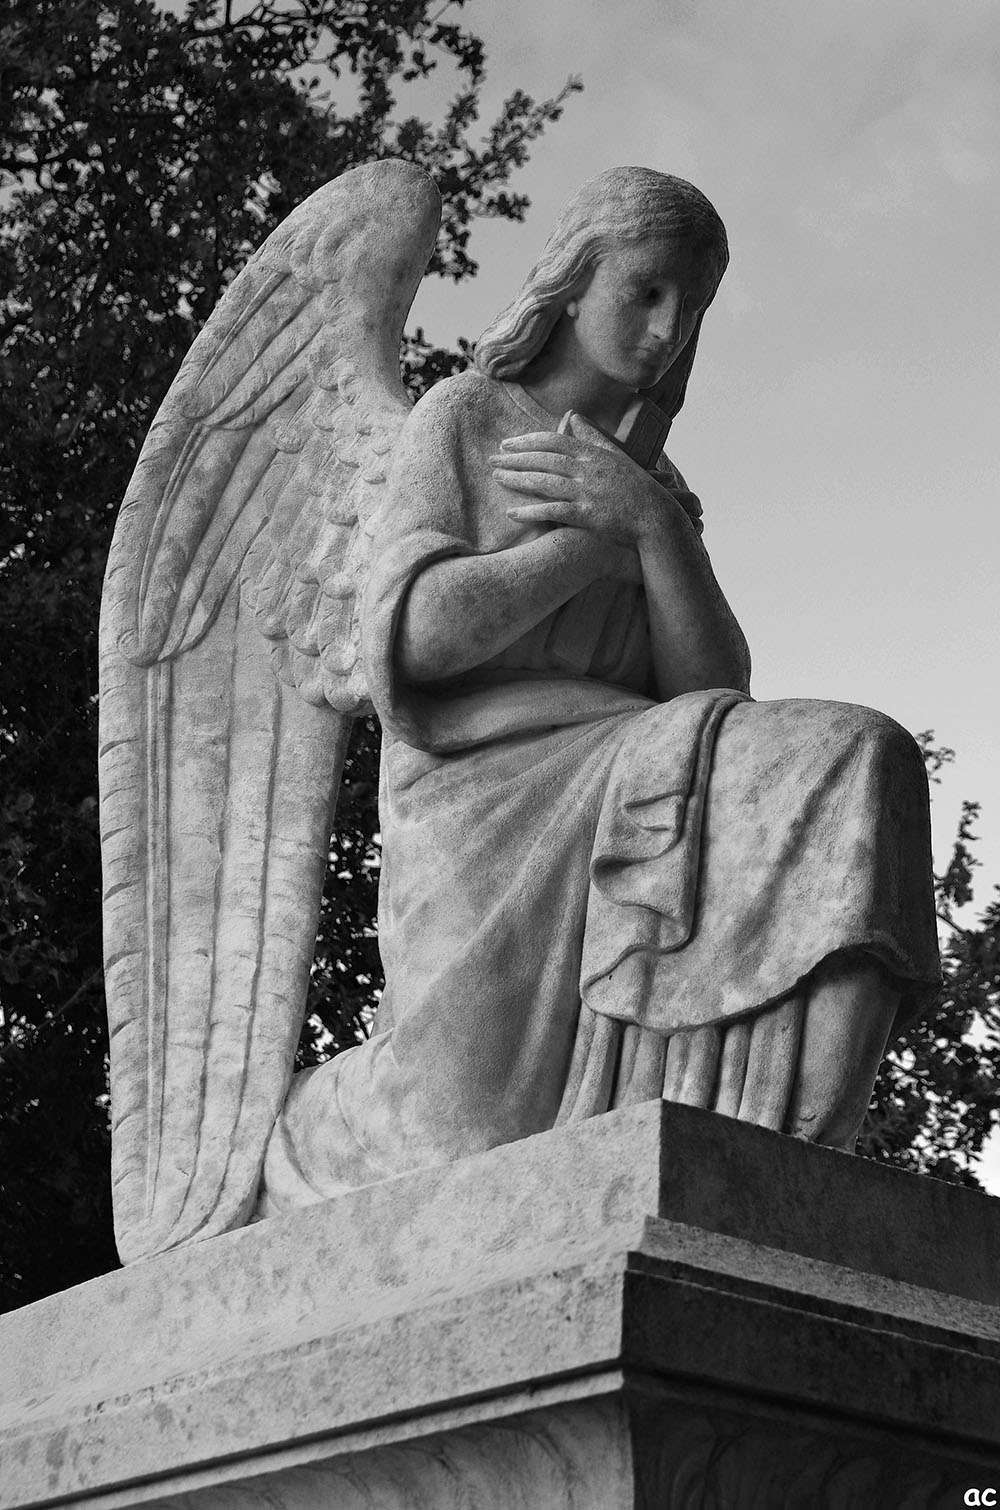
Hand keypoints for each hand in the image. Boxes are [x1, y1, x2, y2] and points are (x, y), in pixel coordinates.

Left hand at [490, 421, 698, 547]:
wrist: (656, 515)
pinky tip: (513, 512)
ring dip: (517, 480)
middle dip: (514, 458)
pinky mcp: (587, 516)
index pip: (553, 441)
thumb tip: (575, 417)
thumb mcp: (616, 455)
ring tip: (496, 478)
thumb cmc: (636, 486)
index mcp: (592, 453)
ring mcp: (587, 492)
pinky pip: (553, 511)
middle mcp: (587, 469)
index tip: (506, 443)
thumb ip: (592, 436)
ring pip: (544, 482)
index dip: (527, 441)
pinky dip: (531, 511)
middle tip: (491, 460)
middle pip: (543, 460)